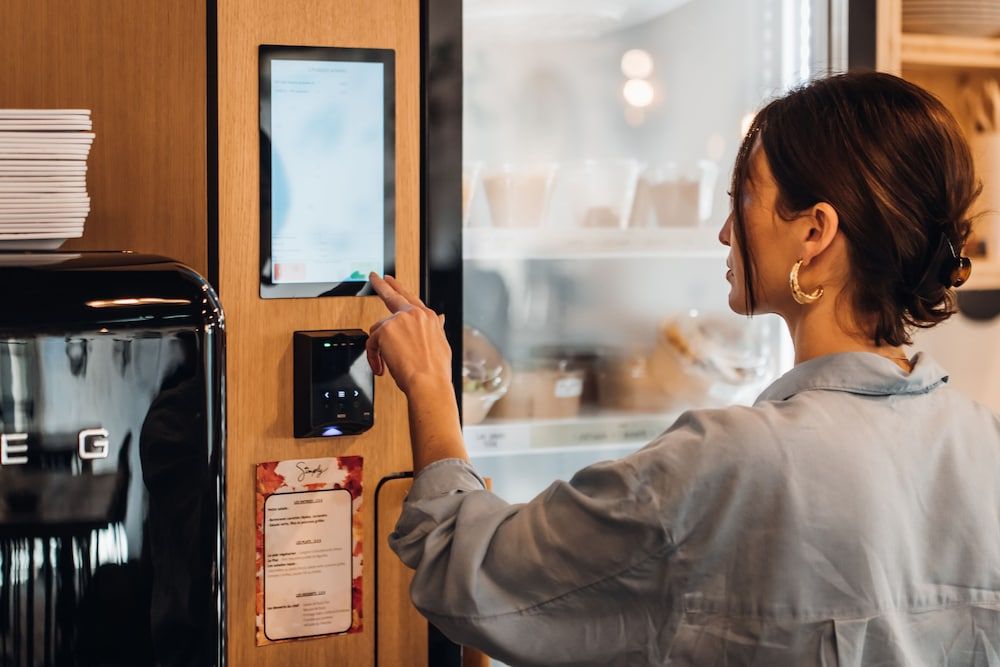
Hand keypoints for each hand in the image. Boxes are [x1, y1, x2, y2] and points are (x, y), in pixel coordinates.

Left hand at [366, 273, 450, 396]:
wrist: (429, 383)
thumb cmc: (435, 371)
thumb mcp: (441, 345)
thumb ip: (437, 328)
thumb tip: (441, 319)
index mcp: (429, 317)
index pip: (411, 298)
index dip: (399, 288)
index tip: (390, 280)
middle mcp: (415, 314)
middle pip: (392, 296)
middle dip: (381, 285)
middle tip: (373, 276)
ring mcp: (399, 320)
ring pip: (379, 329)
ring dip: (379, 348)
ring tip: (386, 364)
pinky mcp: (385, 330)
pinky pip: (371, 343)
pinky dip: (373, 357)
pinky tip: (381, 367)